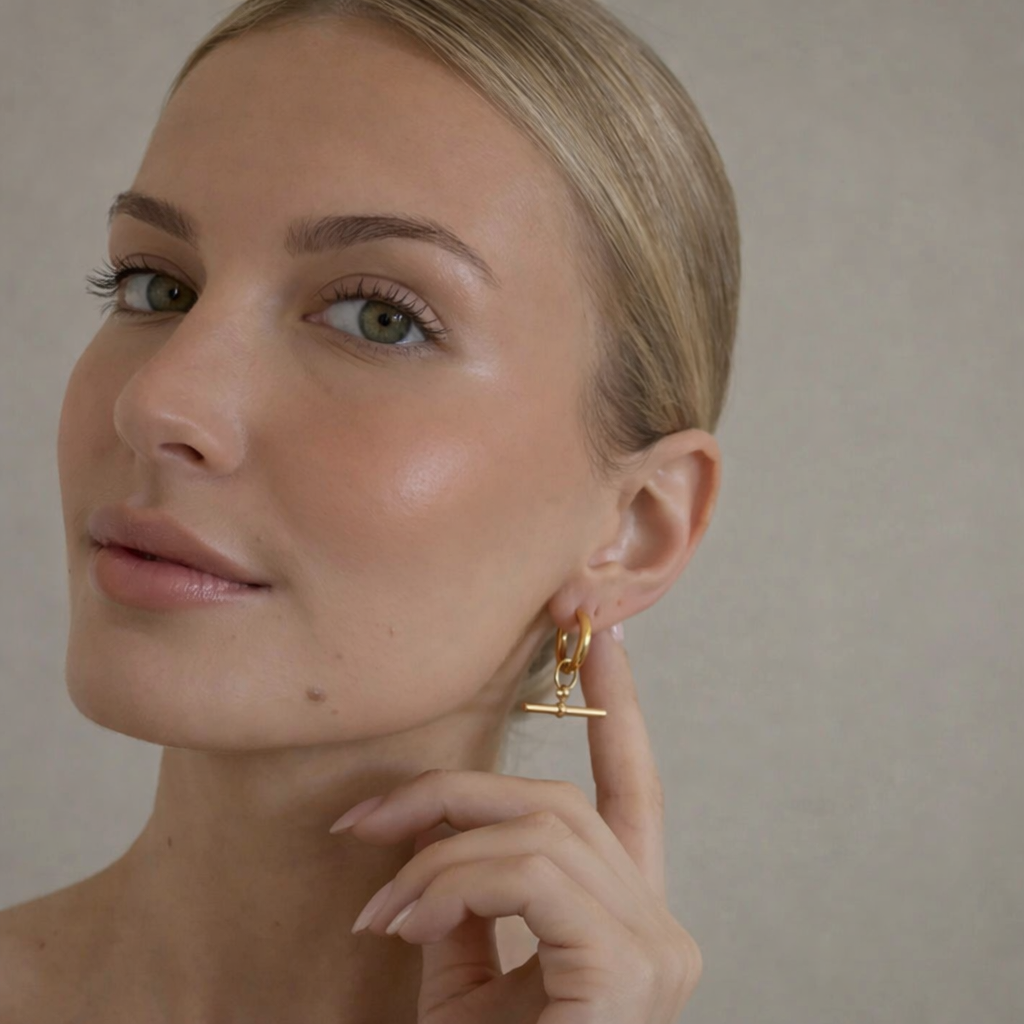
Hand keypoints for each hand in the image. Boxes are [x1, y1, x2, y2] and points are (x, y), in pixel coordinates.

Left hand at [330, 626, 702, 1022]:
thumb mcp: (466, 966)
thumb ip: (471, 889)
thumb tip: (436, 824)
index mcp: (626, 915)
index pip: (632, 789)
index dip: (620, 703)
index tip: (600, 628)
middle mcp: (660, 926)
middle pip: (553, 804)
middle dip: (450, 796)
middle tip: (364, 821)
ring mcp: (656, 950)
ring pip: (536, 830)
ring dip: (436, 854)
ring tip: (378, 906)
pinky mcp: (630, 972)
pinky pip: (531, 874)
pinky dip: (453, 884)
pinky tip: (404, 922)